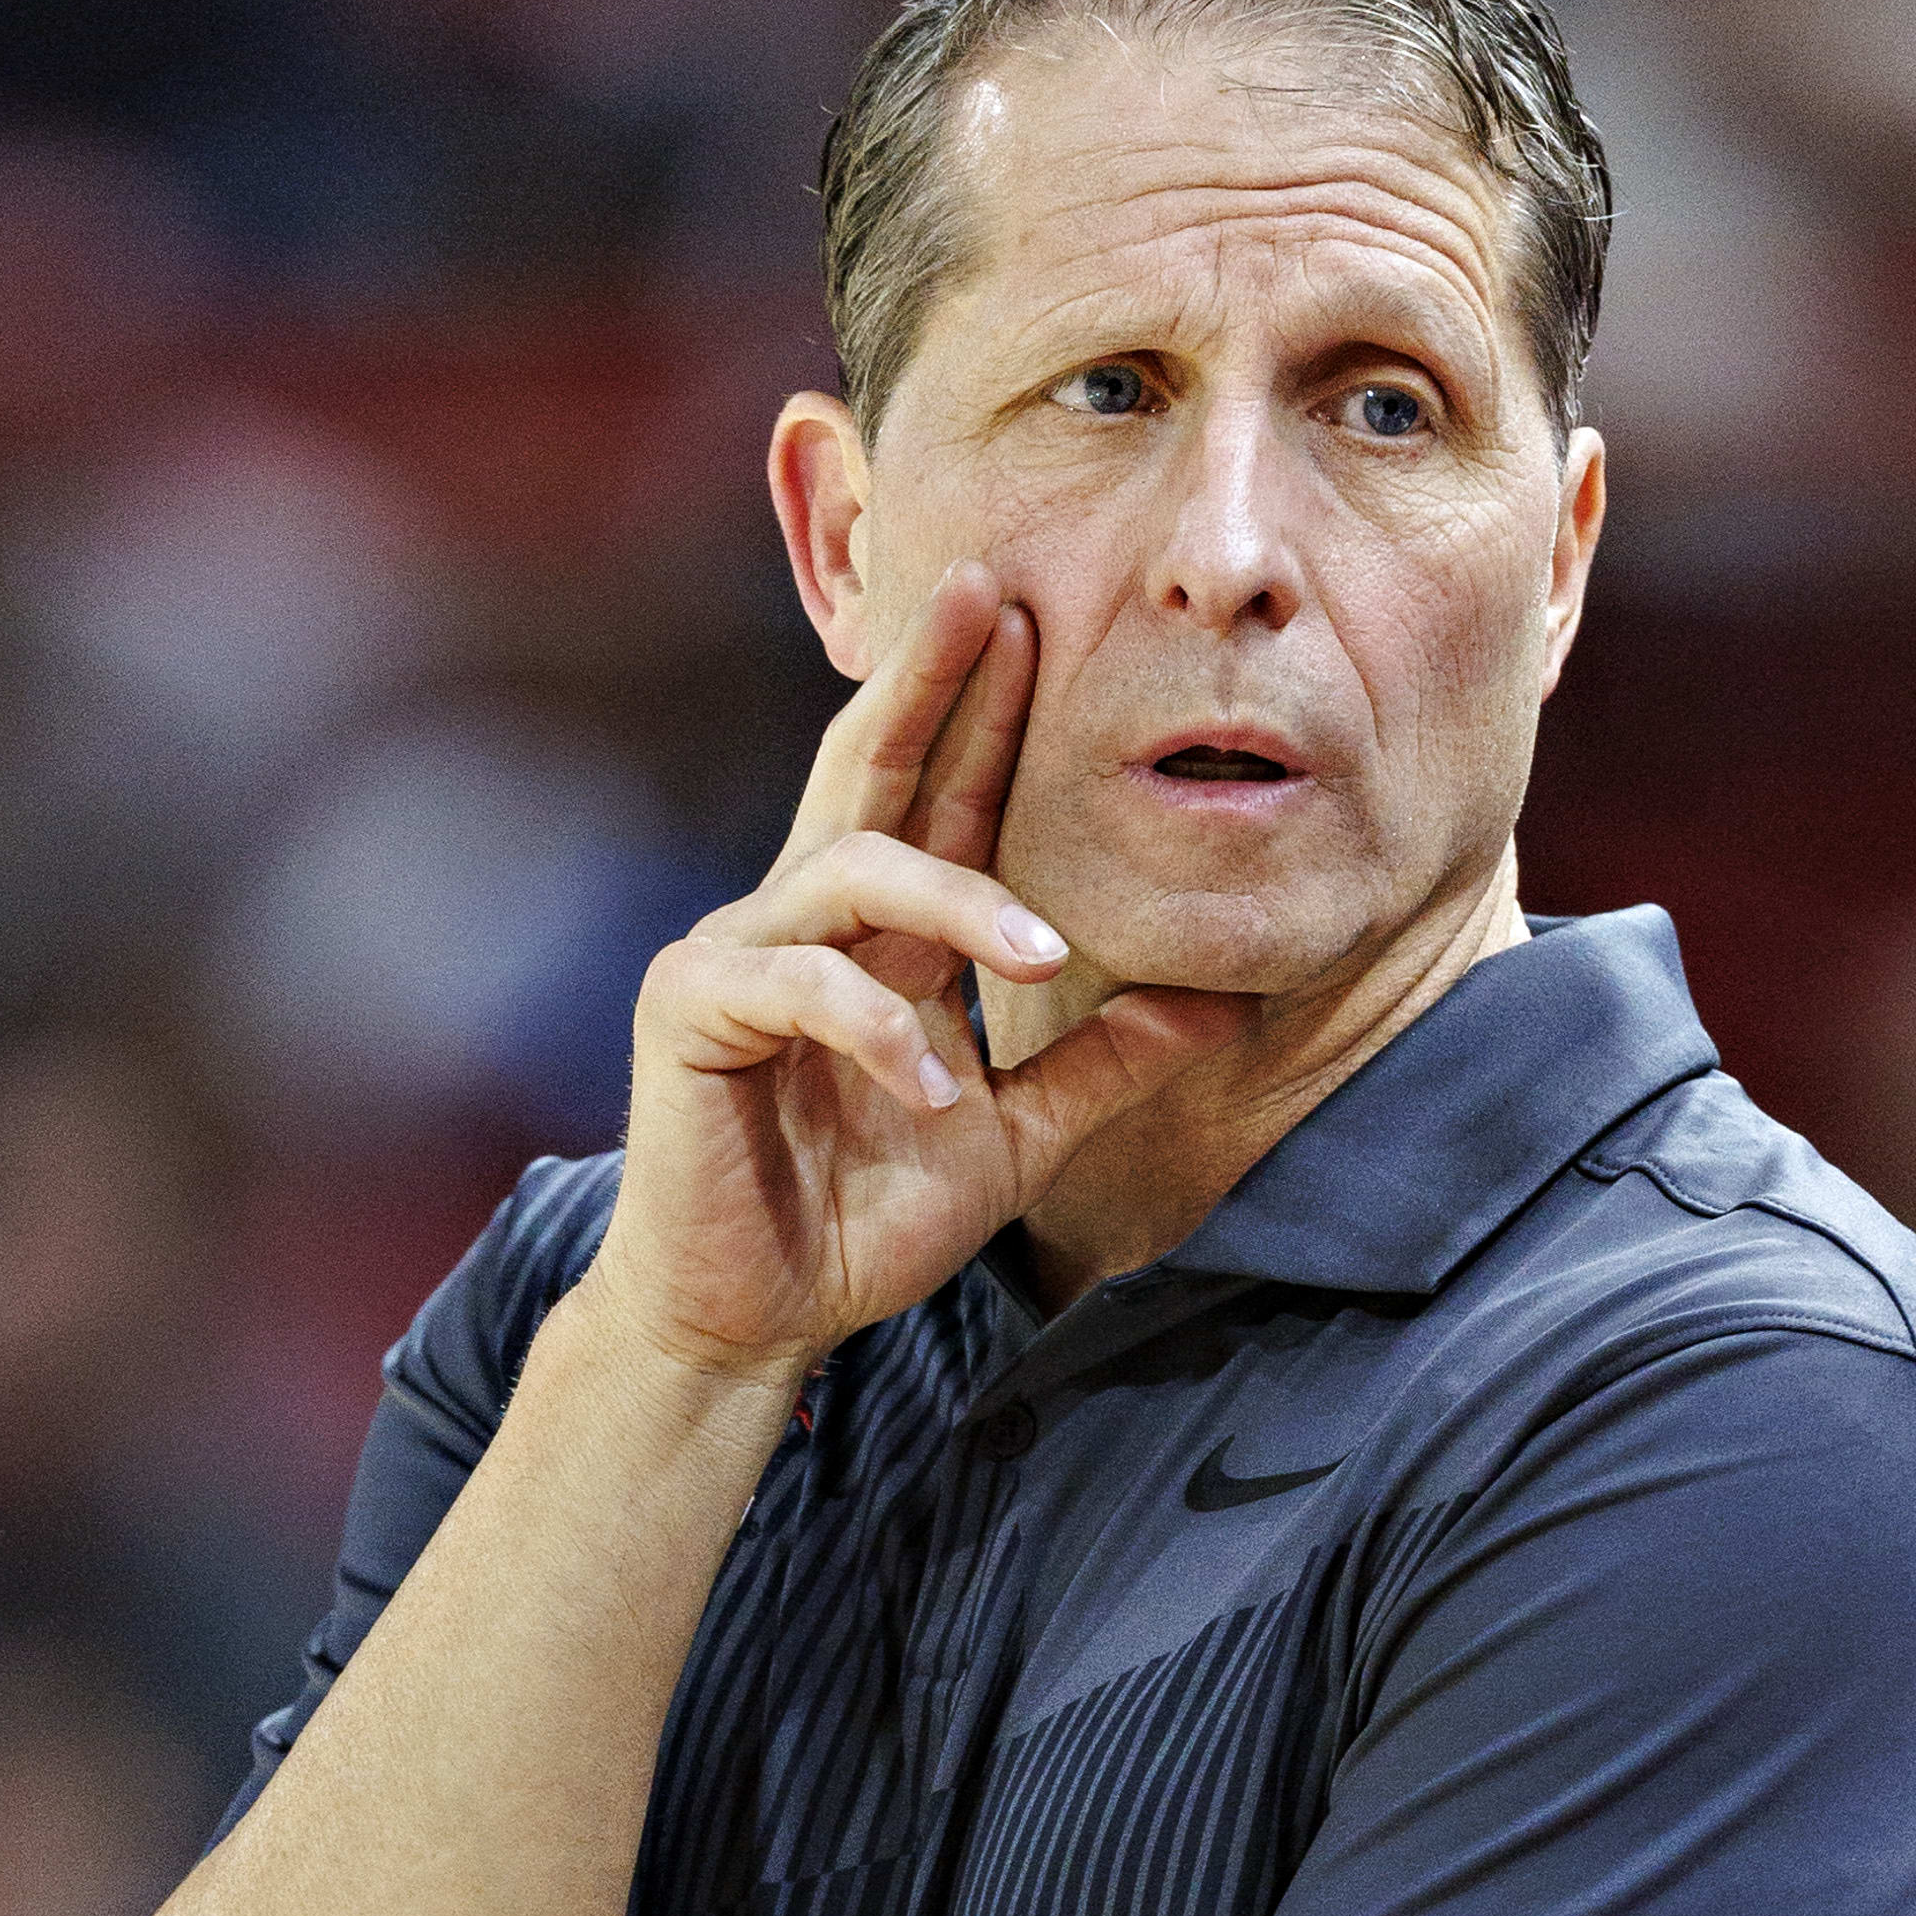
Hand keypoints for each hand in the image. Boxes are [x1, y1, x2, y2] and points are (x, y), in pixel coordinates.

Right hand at [578, 564, 1247, 1379]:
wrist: (756, 1321)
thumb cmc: (861, 1222)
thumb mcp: (1017, 1136)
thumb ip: (1106, 1063)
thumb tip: (1225, 1001)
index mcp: (882, 936)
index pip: (942, 796)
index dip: (985, 708)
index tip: (1038, 617)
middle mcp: (806, 918)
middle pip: (870, 766)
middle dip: (932, 678)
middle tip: (990, 593)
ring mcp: (740, 953)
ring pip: (851, 867)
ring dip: (957, 902)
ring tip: (1043, 960)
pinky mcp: (690, 1008)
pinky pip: (797, 983)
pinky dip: (873, 1030)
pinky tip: (929, 1092)